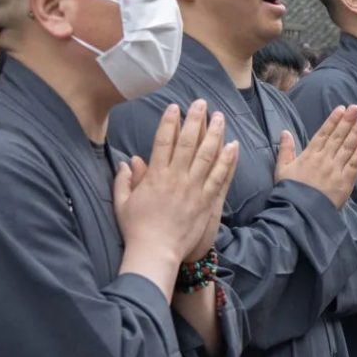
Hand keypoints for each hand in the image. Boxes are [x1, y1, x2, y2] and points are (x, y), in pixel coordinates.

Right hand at [115, 101, 239, 264]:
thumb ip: (123, 180)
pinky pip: (220, 178)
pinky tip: (234, 146)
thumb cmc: (137, 230)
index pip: (163, 142)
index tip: (175, 107)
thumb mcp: (122, 203)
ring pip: (208, 156)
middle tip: (202, 103)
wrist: (156, 253)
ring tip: (221, 117)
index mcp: (155, 177)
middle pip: (188, 143)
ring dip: (215, 134)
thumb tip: (127, 161)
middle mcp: (176, 179)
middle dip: (195, 120)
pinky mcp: (206, 202)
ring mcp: (193, 190)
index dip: (169, 122)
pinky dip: (228, 161)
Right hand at [275, 105, 356, 208]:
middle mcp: (324, 159)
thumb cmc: (290, 191)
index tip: (341, 108)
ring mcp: (335, 170)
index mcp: (309, 155)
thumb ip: (285, 150)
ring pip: (348, 148)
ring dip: (356, 133)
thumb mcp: (282, 170)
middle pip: (338, 137)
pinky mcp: (344, 182)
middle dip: (347, 121)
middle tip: (356, 107)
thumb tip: (285, 132)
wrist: (299, 212)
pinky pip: (353, 165)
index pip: (323, 133)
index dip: (333, 120)